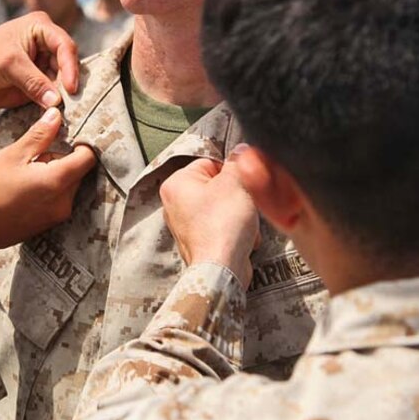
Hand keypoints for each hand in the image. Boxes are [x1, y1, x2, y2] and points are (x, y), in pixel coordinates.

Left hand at [0, 12, 79, 124]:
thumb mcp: (8, 65)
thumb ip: (33, 81)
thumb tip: (56, 101)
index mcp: (40, 27)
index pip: (64, 45)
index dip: (70, 67)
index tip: (70, 88)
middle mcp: (47, 43)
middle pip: (68, 63)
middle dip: (69, 82)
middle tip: (70, 102)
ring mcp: (46, 62)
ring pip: (64, 79)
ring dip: (64, 95)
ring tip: (64, 108)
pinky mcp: (42, 81)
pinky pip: (55, 92)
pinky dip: (56, 101)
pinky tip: (56, 111)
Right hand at [0, 108, 95, 295]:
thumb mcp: (13, 155)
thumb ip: (40, 135)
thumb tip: (56, 114)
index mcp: (57, 181)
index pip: (88, 157)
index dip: (82, 142)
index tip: (67, 134)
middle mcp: (64, 201)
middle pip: (79, 171)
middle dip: (63, 158)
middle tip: (35, 154)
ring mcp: (57, 215)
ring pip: (68, 184)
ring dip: (55, 173)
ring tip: (26, 172)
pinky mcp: (49, 223)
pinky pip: (58, 198)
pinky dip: (48, 188)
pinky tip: (24, 187)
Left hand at [159, 154, 259, 287]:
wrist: (222, 268)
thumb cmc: (223, 225)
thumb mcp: (236, 183)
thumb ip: (238, 162)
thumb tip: (240, 151)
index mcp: (176, 183)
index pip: (210, 163)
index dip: (232, 173)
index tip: (242, 183)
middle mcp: (174, 202)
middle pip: (217, 186)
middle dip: (237, 196)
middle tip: (244, 204)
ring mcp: (184, 223)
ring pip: (223, 207)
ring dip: (239, 214)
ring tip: (243, 223)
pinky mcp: (197, 240)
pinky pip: (222, 226)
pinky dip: (234, 230)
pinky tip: (242, 238)